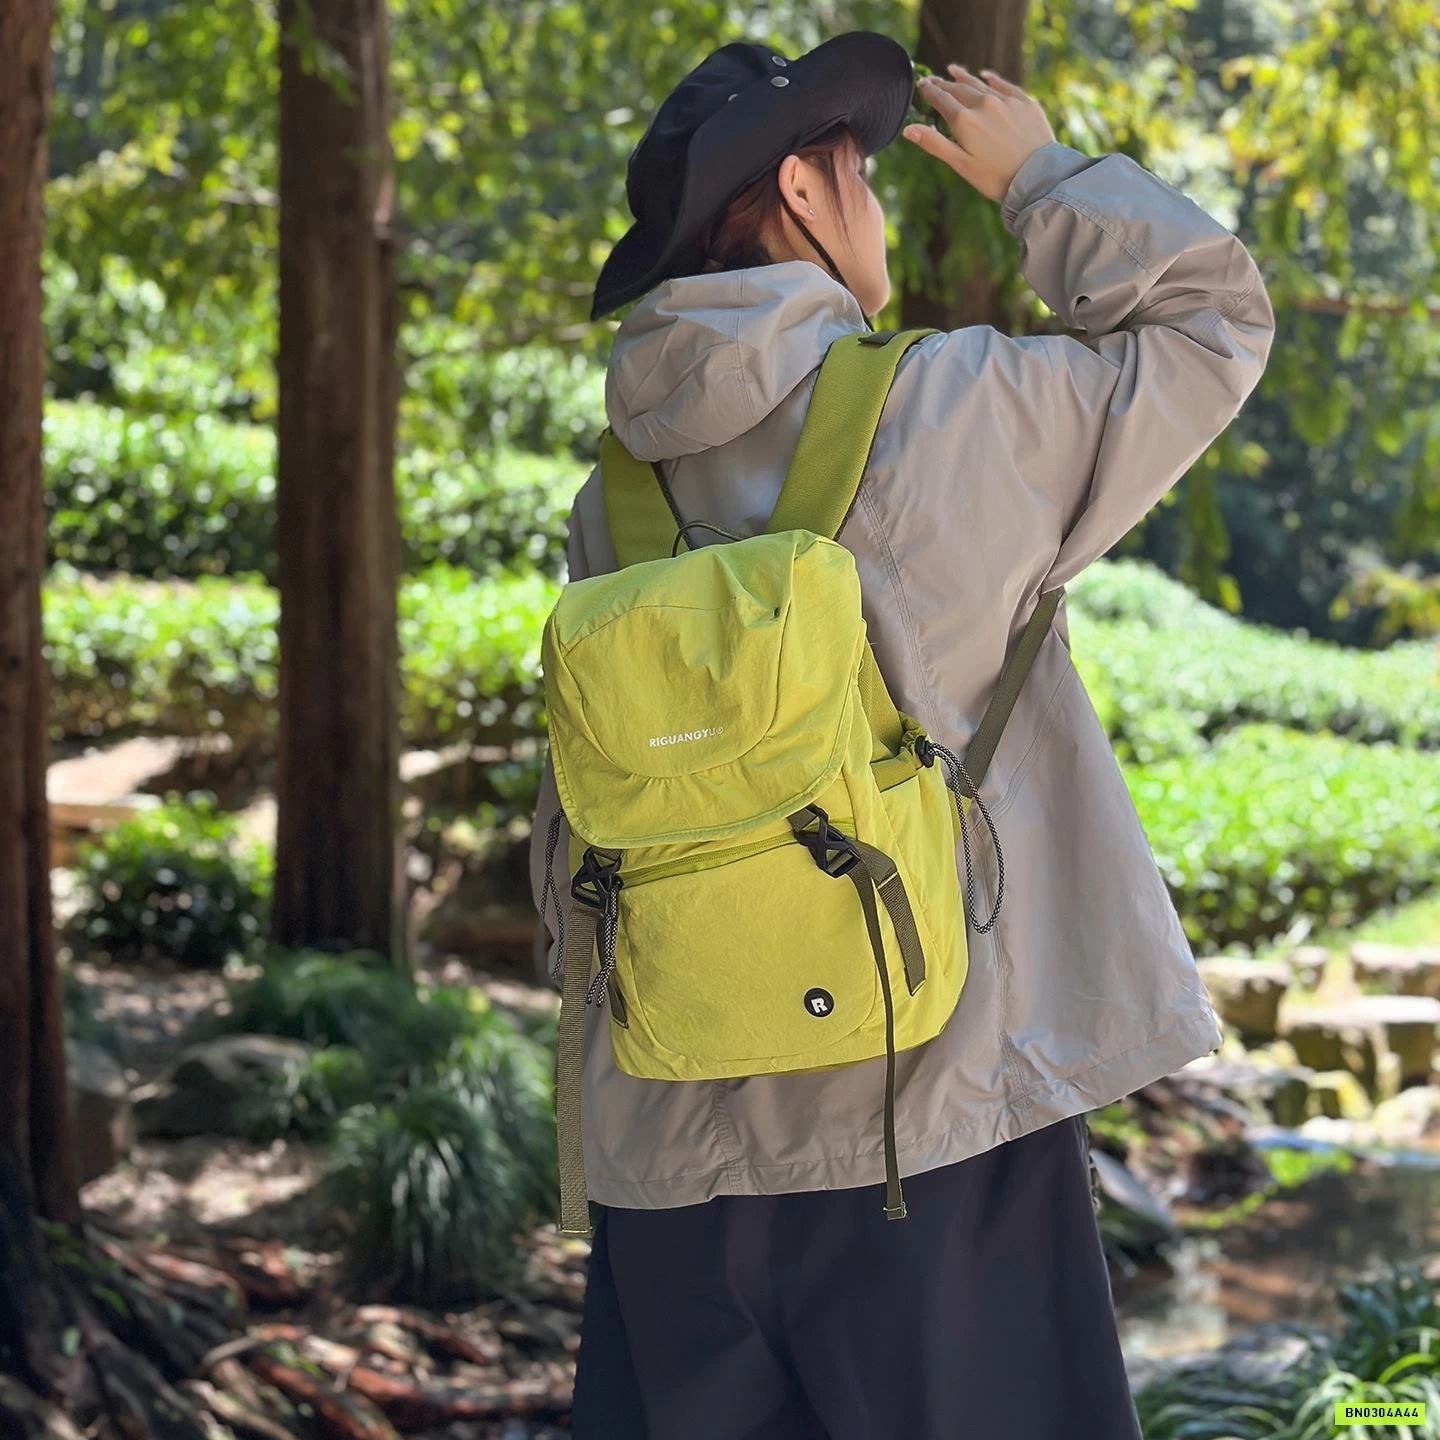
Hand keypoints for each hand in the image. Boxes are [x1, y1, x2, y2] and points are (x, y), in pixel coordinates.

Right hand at [903, 63, 1055, 202]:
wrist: (1037, 176)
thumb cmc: (995, 177)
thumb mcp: (961, 165)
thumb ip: (934, 144)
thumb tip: (908, 129)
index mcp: (964, 121)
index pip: (942, 100)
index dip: (930, 92)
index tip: (922, 85)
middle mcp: (983, 104)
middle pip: (959, 89)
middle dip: (945, 84)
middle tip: (934, 79)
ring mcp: (1006, 101)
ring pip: (980, 84)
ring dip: (965, 78)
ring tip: (954, 70)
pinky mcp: (1025, 102)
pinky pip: (1004, 85)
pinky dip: (992, 79)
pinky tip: (986, 76)